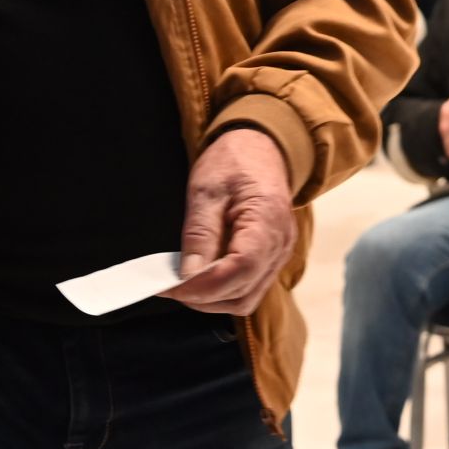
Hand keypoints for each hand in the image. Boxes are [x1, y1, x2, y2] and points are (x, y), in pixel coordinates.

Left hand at [163, 128, 296, 315]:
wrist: (261, 149)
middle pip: (243, 292)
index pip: (240, 270)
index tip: (172, 287)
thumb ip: (199, 233)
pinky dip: (222, 290)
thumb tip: (188, 275)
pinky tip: (198, 278)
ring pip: (246, 298)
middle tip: (168, 286)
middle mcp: (280, 246)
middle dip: (204, 297)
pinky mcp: (270, 260)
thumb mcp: (206, 189)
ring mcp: (278, 256)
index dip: (205, 286)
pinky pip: (248, 287)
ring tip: (180, 284)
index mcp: (267, 222)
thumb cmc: (233, 162)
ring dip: (212, 299)